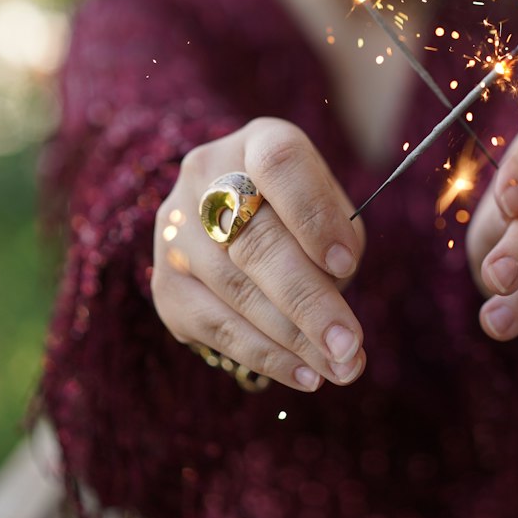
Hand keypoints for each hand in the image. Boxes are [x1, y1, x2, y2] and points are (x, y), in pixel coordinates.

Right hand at [151, 117, 366, 392]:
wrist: (231, 214)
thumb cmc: (300, 209)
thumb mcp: (327, 203)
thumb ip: (338, 236)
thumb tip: (336, 300)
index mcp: (256, 143)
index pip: (279, 165)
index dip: (313, 215)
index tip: (348, 264)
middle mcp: (205, 177)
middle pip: (255, 240)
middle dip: (309, 301)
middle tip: (350, 345)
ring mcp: (176, 229)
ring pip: (236, 290)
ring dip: (294, 339)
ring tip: (342, 368)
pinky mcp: (166, 284)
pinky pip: (216, 328)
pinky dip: (266, 356)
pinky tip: (306, 375)